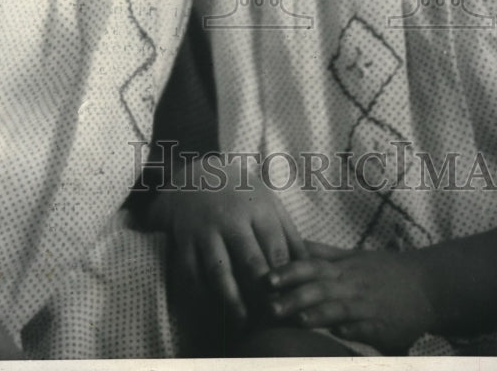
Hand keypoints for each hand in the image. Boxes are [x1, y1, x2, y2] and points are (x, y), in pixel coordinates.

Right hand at [150, 156, 306, 324]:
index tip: (292, 302)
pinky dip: (201, 296)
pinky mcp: (184, 240)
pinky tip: (212, 311)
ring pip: (220, 271)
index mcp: (257, 207)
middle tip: (272, 319)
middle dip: (263, 295)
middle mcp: (231, 218)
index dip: (285, 279)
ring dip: (232, 301)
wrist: (195, 174)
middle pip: (250, 262)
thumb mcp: (269, 203)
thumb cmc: (241, 194)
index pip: (276, 249)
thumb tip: (312, 268)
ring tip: (243, 324)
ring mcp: (205, 229)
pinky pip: (191, 273)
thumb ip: (290, 234)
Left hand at [265, 241, 433, 353]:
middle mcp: (352, 284)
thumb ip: (323, 253)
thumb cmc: (384, 270)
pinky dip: (354, 330)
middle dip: (294, 297)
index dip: (288, 272)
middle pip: (319, 288)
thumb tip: (294, 243)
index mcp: (343, 267)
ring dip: (319, 313)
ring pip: (340, 307)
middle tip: (269, 307)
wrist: (427, 284)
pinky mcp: (383, 325)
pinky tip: (340, 335)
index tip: (265, 278)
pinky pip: (367, 327)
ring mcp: (368, 304)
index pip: (311, 266)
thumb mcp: (353, 256)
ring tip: (298, 320)